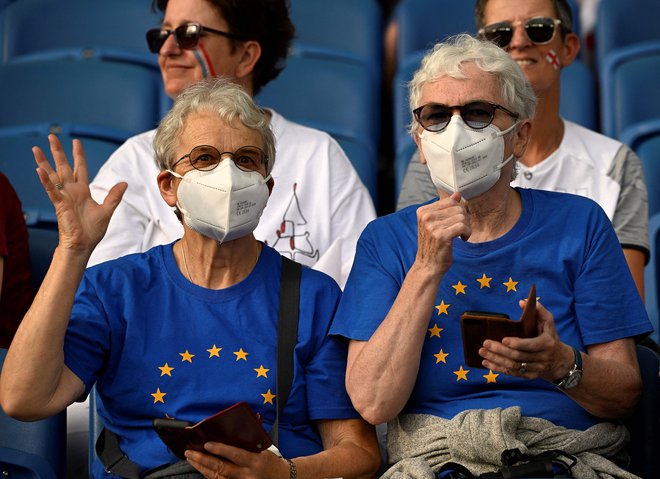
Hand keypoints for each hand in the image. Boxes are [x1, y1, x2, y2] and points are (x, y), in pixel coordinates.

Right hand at [33, 135, 126, 253]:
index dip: (78, 155)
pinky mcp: (59, 205)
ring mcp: (64, 197)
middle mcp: (71, 191)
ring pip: (52, 176)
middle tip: (52, 136)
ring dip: (44, 162)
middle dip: (58, 152)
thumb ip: (114, 196)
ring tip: (36, 149)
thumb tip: (124, 183)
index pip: (80, 168)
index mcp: (83, 191)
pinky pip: (51, 191)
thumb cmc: (92, 230)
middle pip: (63, 167)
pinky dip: (45, 181)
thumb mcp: (107, 210)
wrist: (83, 245)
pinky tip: (39, 170)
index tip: (76, 142)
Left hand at [185, 443, 288, 478]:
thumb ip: (253, 437)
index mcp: (256, 461)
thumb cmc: (271, 462)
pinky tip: (201, 468)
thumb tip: (250, 419)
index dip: (220, 450)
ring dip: (202, 468)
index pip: (235, 455)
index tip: (207, 444)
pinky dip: (209, 475)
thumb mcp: (265, 448)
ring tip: (191, 459)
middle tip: (190, 453)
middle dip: (203, 460)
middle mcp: (247, 475)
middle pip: (221, 469)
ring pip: (217, 478)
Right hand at [415, 191, 470, 275]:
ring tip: (461, 235)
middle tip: (461, 229)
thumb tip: (457, 194)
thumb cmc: (433, 245)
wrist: (428, 266)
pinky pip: (463, 226)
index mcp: (423, 211)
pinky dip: (467, 233)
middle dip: (464, 218)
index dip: (458, 210)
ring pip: (462, 217)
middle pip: (458, 208)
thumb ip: (445, 208)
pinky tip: (462, 239)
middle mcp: (426, 217)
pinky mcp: (441, 236)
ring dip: (466, 227)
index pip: (450, 201)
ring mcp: (432, 226)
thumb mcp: (436, 224)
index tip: (456, 221)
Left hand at [478, 300, 571, 380]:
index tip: (503, 339)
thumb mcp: (549, 323)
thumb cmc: (550, 337)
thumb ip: (539, 311)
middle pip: (519, 356)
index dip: (517, 343)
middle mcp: (542, 358)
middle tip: (485, 343)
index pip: (531, 345)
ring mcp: (536, 368)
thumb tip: (522, 301)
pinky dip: (499, 368)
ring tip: (482, 352)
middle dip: (501, 350)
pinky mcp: (530, 376)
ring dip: (496, 360)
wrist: (560, 361)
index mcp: (547, 343)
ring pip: (514, 366)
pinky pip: (513, 374)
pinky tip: (486, 362)